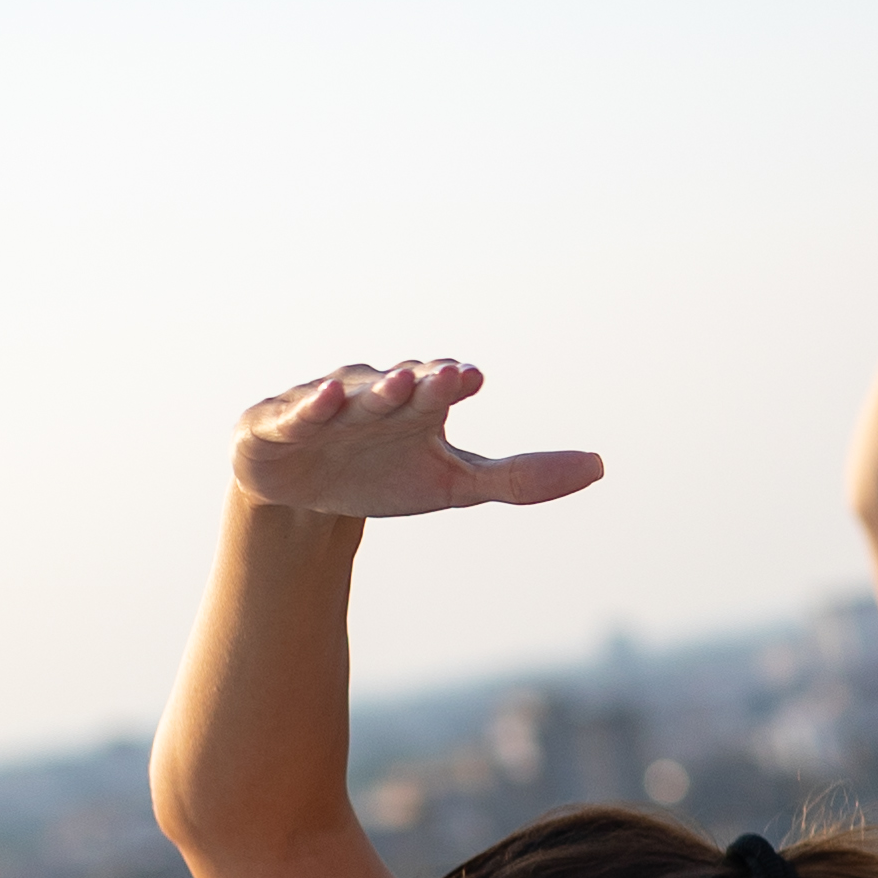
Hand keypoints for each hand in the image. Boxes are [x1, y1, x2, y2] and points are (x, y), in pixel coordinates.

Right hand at [229, 359, 603, 517]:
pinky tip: (324, 400)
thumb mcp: (456, 485)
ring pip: (351, 395)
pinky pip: (294, 414)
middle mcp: (373, 393)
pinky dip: (308, 408)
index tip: (472, 378)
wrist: (306, 500)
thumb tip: (601, 466)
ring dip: (372, 390)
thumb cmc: (386, 477)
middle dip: (420, 381)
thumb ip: (522, 478)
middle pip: (399, 386)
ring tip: (395, 384)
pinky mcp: (276, 424)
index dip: (454, 382)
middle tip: (445, 376)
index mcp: (418, 403)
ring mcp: (323, 405)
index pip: (441, 388)